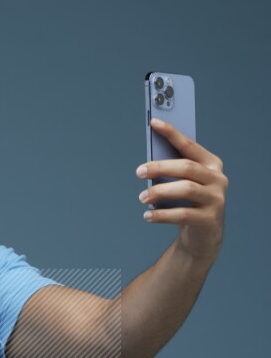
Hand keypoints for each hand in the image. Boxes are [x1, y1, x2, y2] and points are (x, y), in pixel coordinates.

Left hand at [137, 118, 227, 262]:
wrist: (203, 236)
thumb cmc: (189, 203)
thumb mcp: (182, 184)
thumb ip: (172, 172)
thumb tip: (149, 163)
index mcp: (211, 164)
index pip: (189, 145)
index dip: (172, 133)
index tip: (154, 122)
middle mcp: (218, 179)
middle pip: (186, 167)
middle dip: (160, 167)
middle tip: (139, 171)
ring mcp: (216, 199)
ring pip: (186, 189)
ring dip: (159, 192)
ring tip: (142, 198)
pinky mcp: (209, 220)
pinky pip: (183, 214)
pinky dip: (162, 214)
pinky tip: (148, 216)